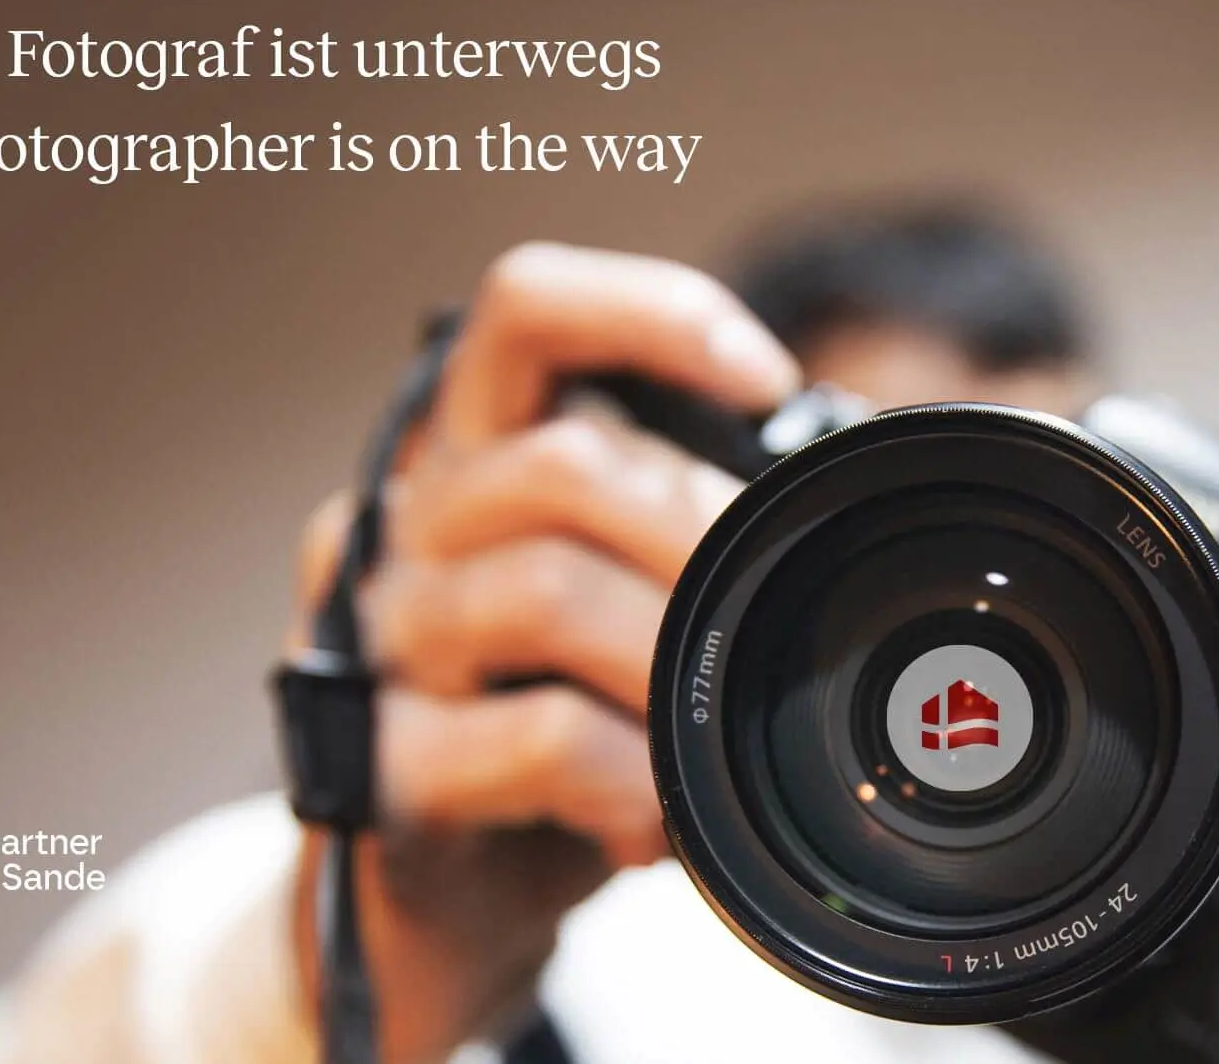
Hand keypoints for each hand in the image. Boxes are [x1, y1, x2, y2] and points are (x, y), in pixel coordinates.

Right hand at [286, 243, 797, 1062]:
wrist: (439, 907)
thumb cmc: (546, 732)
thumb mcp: (619, 607)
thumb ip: (672, 525)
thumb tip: (843, 463)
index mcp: (464, 456)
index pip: (525, 312)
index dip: (649, 314)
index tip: (769, 381)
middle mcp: (402, 523)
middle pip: (563, 464)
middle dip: (699, 541)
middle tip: (767, 617)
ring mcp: (377, 642)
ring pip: (544, 591)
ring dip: (667, 663)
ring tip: (708, 727)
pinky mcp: (374, 765)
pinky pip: (534, 737)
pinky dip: (628, 776)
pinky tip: (650, 820)